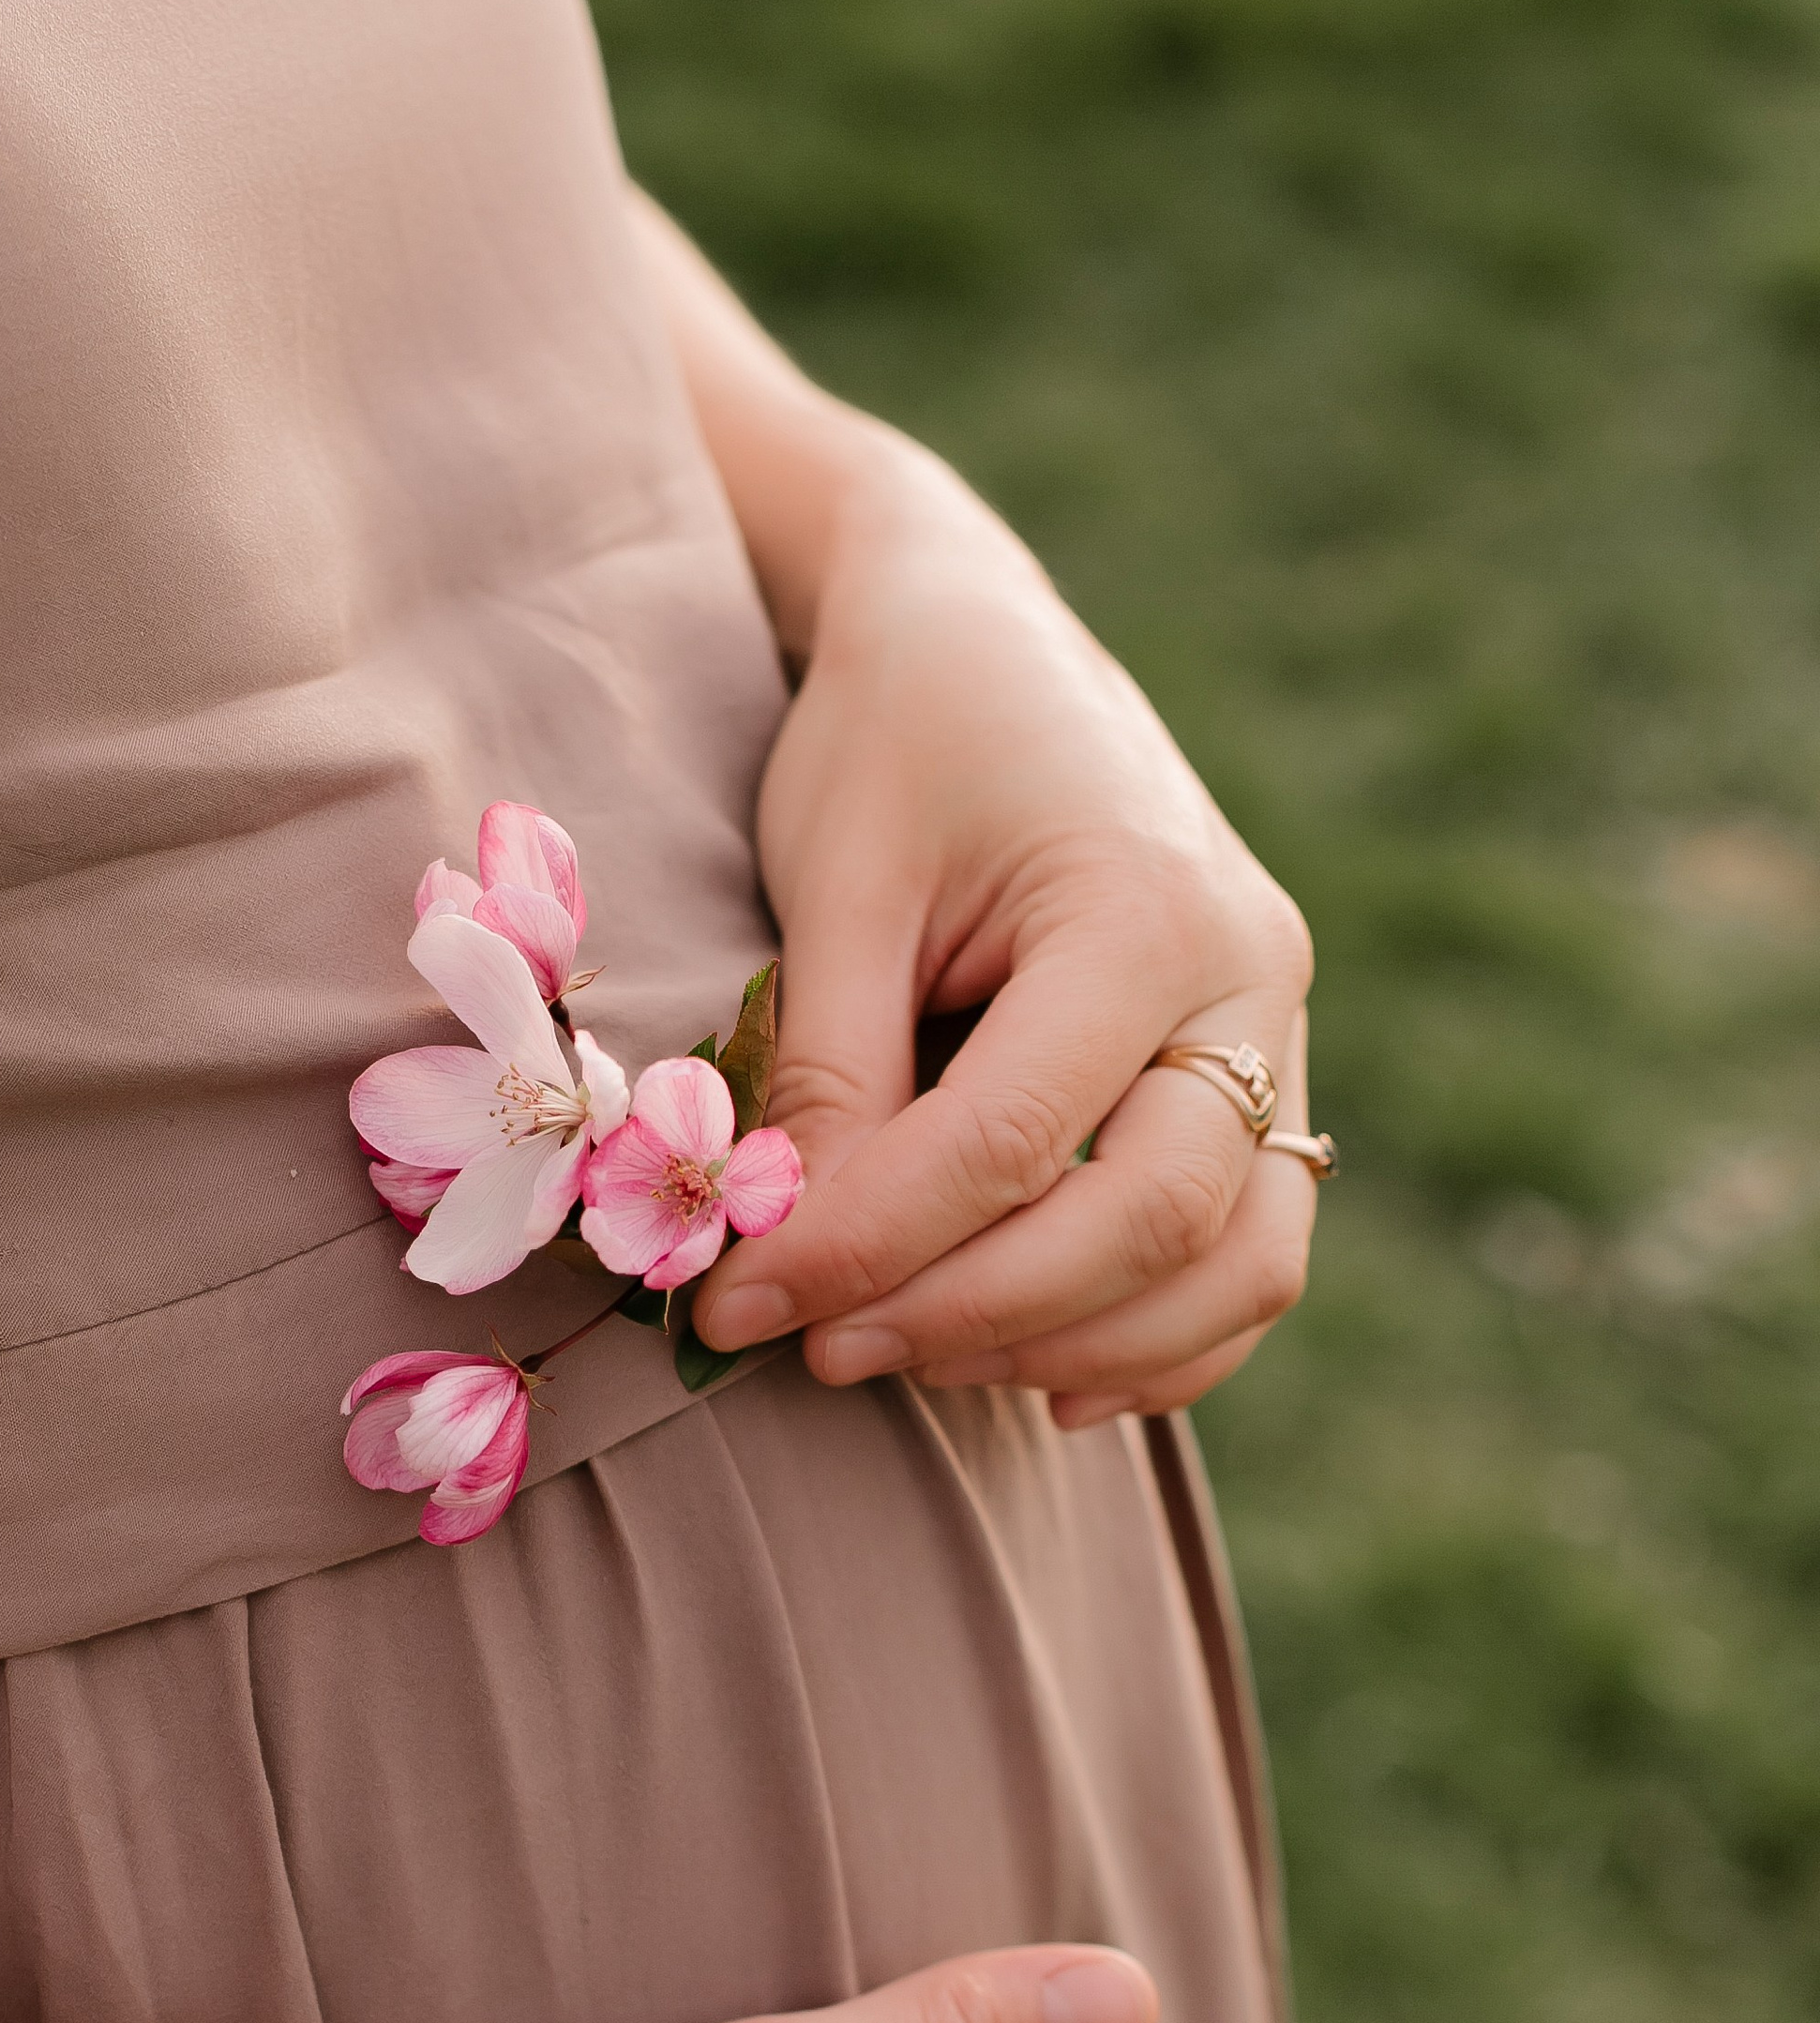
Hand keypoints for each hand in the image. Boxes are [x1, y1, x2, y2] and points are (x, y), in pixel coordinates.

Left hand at [692, 446, 1316, 1425]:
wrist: (985, 646)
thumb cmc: (898, 741)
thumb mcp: (840, 881)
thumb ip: (827, 1073)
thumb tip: (780, 1258)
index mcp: (1145, 908)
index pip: (1011, 1138)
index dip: (871, 1244)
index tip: (742, 1302)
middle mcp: (1249, 975)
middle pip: (1155, 1220)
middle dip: (978, 1314)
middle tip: (826, 1350)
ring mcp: (1279, 1032)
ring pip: (1235, 1264)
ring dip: (1075, 1344)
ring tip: (912, 1360)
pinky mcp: (1264, 1078)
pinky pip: (1254, 1255)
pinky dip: (1160, 1340)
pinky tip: (1040, 1376)